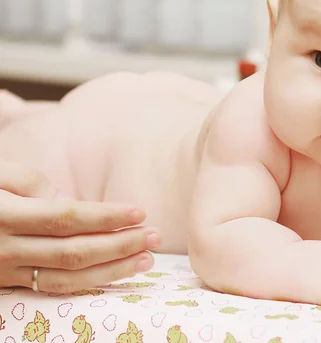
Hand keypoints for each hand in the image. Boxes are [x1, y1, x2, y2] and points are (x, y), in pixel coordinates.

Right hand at [0, 160, 161, 292]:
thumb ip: (31, 182)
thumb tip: (67, 202)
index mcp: (4, 215)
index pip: (67, 218)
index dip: (106, 217)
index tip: (141, 212)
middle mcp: (4, 248)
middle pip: (72, 252)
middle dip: (119, 245)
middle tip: (156, 237)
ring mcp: (4, 272)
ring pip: (65, 278)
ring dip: (110, 271)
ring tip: (146, 261)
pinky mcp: (5, 285)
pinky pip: (50, 288)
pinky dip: (86, 284)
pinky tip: (114, 275)